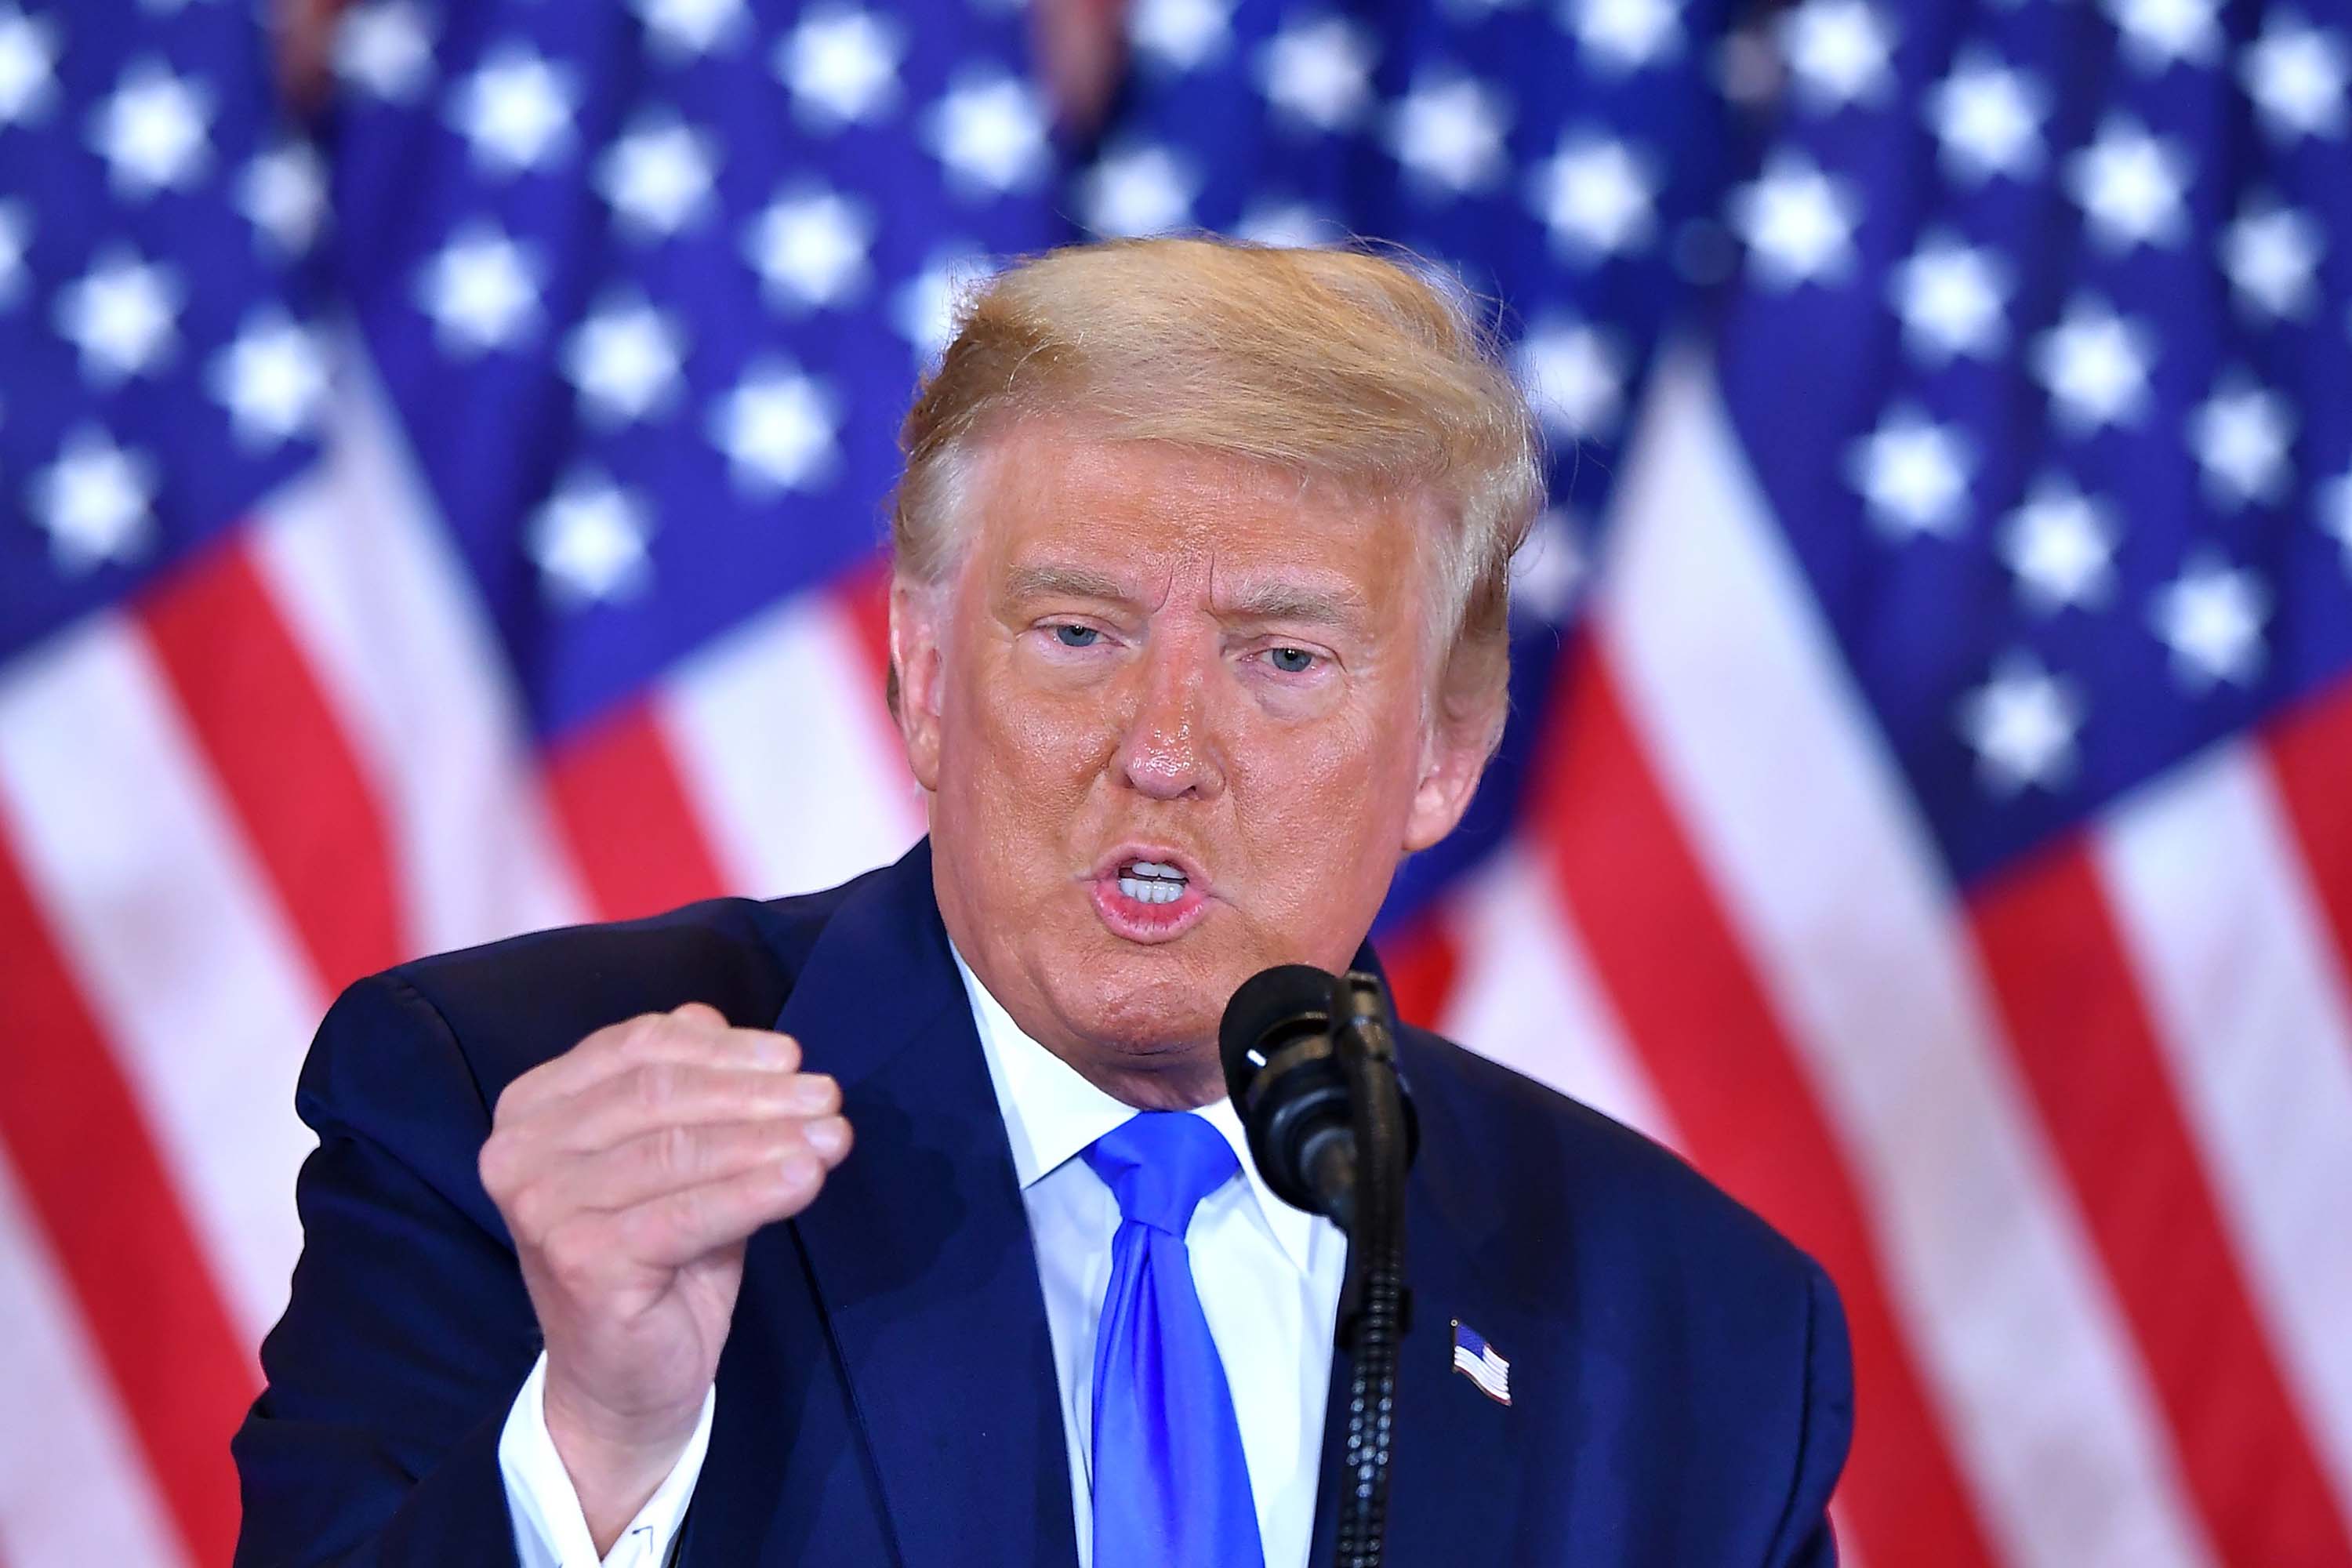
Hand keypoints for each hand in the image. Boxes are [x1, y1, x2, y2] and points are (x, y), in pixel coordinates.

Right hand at [478, 1003, 850, 1549]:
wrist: (621, 1386)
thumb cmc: (653, 1259)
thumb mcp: (670, 1161)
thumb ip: (683, 1092)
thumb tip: (713, 1018)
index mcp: (532, 1109)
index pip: (636, 1049)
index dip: (723, 1047)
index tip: (793, 1057)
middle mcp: (518, 1152)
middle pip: (659, 1094)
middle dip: (756, 1092)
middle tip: (829, 1097)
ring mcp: (543, 1208)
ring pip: (678, 1149)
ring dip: (770, 1137)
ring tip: (834, 1135)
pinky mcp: (580, 1260)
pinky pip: (688, 1212)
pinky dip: (756, 1191)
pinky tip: (807, 1180)